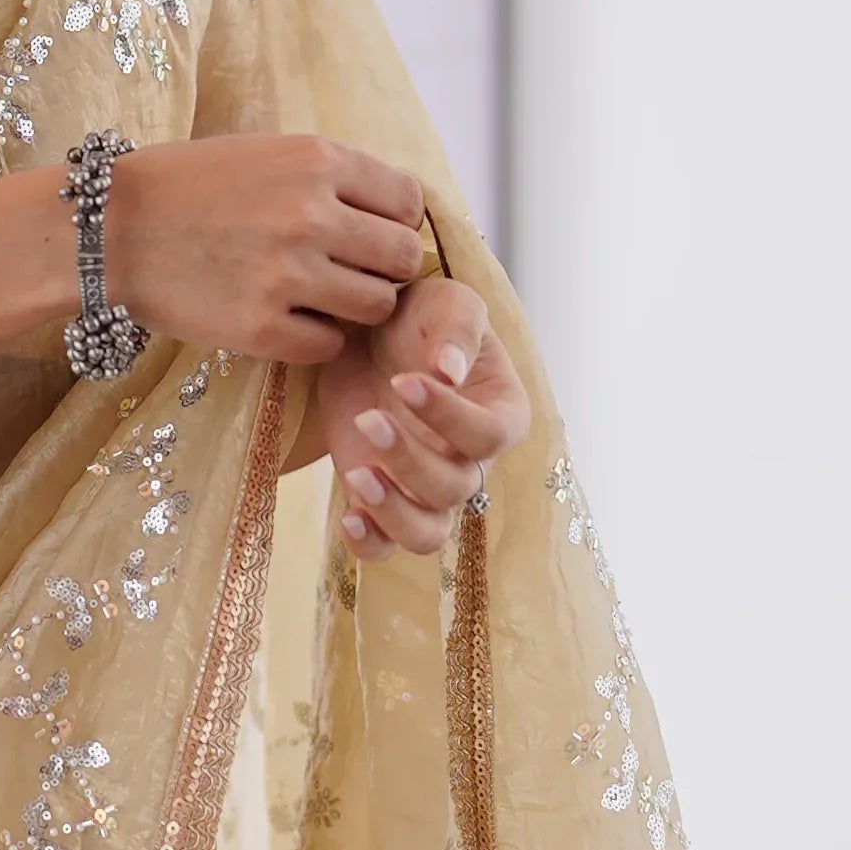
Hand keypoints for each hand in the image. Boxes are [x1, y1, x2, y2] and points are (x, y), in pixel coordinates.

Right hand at [98, 133, 433, 364]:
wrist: (111, 229)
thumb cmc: (189, 187)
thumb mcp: (267, 153)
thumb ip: (331, 176)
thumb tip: (397, 211)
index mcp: (316, 161)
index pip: (408, 202)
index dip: (396, 222)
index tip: (371, 234)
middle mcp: (311, 215)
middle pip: (402, 258)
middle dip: (385, 269)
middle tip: (352, 273)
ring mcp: (287, 275)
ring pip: (376, 306)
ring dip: (356, 307)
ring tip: (321, 299)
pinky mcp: (261, 329)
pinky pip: (329, 345)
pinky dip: (316, 339)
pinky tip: (288, 322)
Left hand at [311, 266, 532, 555]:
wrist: (366, 335)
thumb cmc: (420, 315)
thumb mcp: (444, 303)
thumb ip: (455, 329)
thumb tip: (450, 371)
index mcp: (501, 413)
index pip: (488, 434)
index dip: (450, 417)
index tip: (405, 381)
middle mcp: (470, 460)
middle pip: (454, 488)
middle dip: (410, 461)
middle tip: (368, 419)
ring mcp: (424, 487)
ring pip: (427, 533)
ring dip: (394, 513)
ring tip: (358, 475)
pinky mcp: (382, 499)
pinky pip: (385, 546)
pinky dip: (369, 542)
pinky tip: (350, 514)